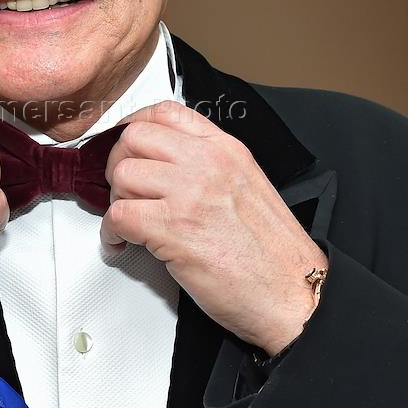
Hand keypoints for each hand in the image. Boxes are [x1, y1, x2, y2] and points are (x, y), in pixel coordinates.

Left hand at [101, 101, 326, 355]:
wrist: (295, 294)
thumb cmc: (273, 254)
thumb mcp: (247, 186)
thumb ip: (209, 167)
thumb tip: (165, 166)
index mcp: (226, 150)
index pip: (164, 112)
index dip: (134, 128)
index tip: (126, 149)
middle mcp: (208, 163)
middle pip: (134, 138)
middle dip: (119, 164)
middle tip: (125, 191)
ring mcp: (191, 193)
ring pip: (123, 174)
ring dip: (117, 200)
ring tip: (129, 222)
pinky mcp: (174, 229)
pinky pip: (119, 215)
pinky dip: (112, 233)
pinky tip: (124, 244)